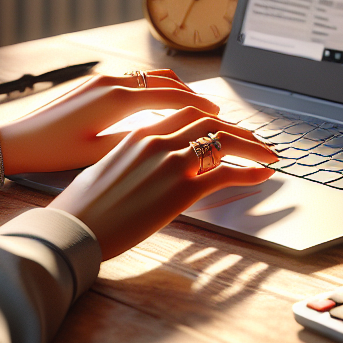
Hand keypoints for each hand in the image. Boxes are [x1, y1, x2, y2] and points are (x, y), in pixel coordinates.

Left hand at [0, 68, 219, 175]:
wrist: (18, 140)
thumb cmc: (55, 151)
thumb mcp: (103, 151)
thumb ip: (142, 138)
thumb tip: (177, 133)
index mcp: (118, 99)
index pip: (172, 97)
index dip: (200, 107)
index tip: (220, 115)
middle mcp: (113, 82)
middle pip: (166, 83)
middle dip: (193, 96)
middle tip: (214, 111)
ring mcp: (102, 80)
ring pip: (150, 78)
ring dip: (174, 89)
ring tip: (191, 105)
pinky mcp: (93, 84)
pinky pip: (135, 80)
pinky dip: (154, 89)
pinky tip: (158, 104)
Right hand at [52, 108, 278, 257]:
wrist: (74, 227)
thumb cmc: (83, 207)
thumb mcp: (104, 169)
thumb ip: (130, 160)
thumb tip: (142, 168)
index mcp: (138, 133)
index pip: (186, 115)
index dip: (212, 118)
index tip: (225, 125)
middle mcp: (158, 140)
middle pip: (210, 122)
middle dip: (237, 128)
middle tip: (255, 138)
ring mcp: (171, 162)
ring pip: (224, 141)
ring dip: (252, 146)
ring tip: (268, 153)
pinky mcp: (181, 188)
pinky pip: (226, 173)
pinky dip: (249, 172)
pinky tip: (262, 175)